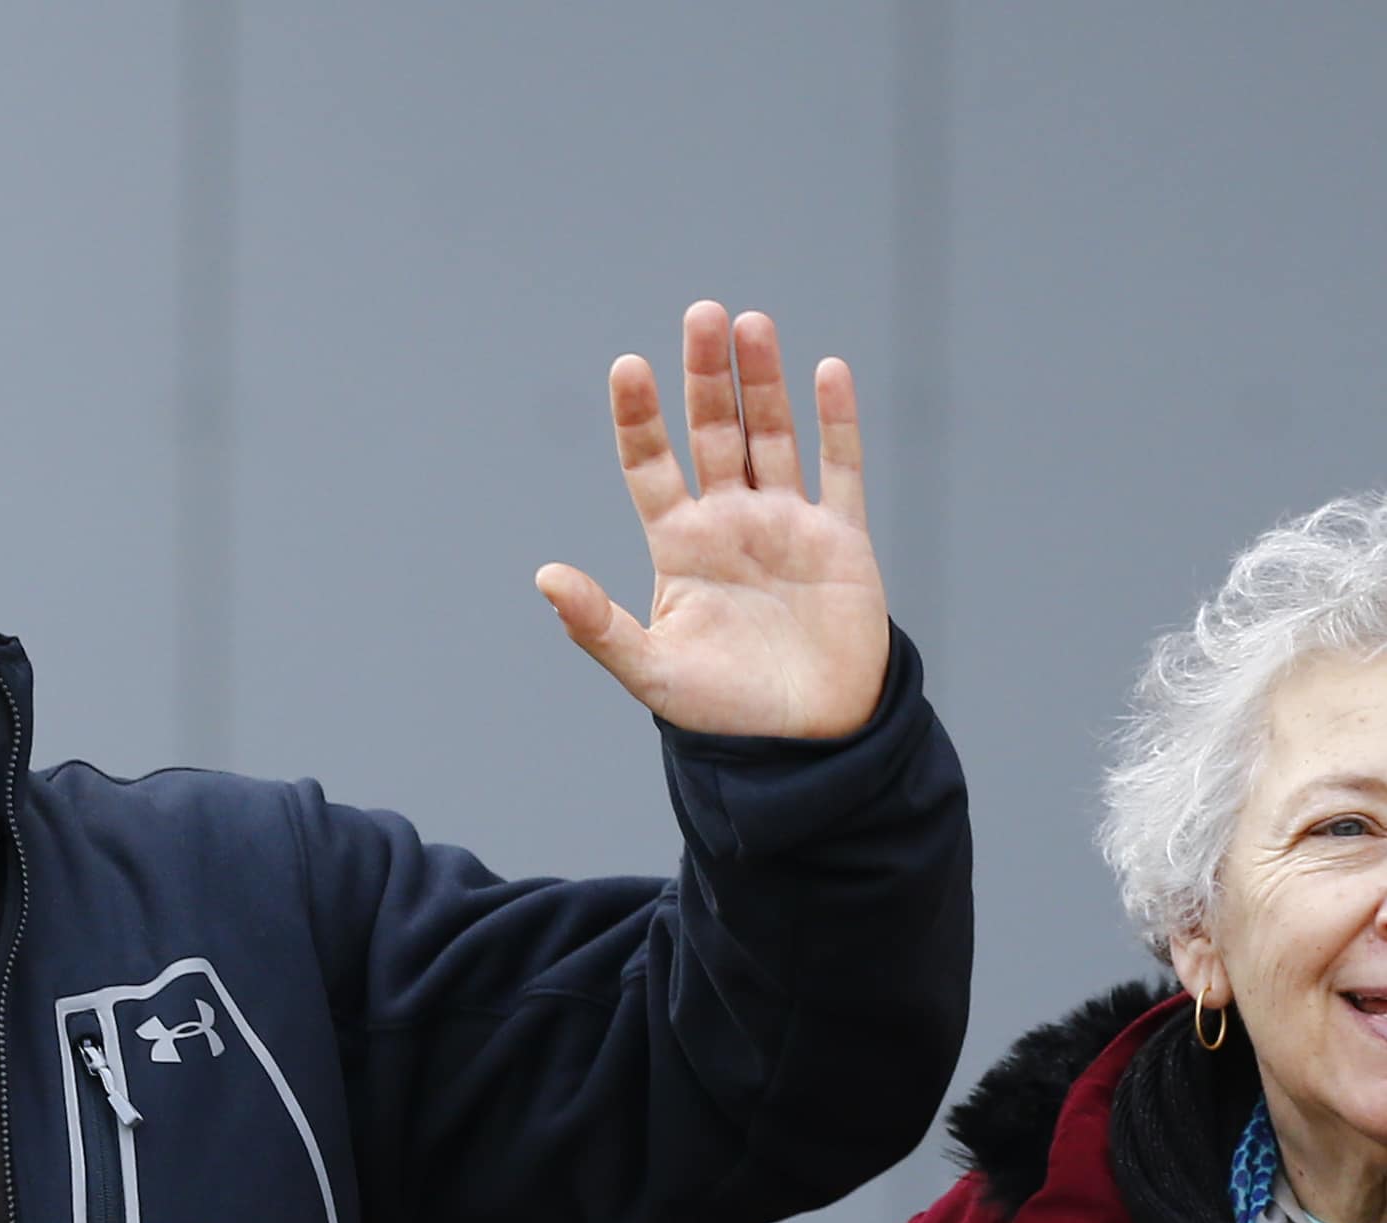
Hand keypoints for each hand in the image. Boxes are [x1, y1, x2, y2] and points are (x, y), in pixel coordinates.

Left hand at [541, 302, 889, 740]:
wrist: (807, 744)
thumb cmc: (723, 713)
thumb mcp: (651, 672)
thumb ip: (598, 625)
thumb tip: (545, 577)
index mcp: (680, 546)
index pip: (651, 465)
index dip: (639, 417)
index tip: (627, 366)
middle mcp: (730, 523)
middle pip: (715, 431)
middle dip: (707, 375)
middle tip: (700, 313)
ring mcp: (786, 524)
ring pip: (772, 435)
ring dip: (763, 381)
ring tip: (749, 324)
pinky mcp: (841, 539)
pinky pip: (839, 468)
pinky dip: (836, 421)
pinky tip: (826, 371)